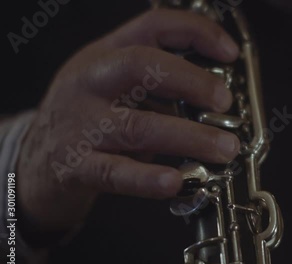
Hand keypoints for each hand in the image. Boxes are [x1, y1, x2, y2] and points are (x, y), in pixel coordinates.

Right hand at [17, 9, 239, 233]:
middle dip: (192, 80)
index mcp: (104, 56)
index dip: (196, 33)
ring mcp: (81, 124)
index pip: (153, 27)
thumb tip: (215, 102)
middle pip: (141, 65)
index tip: (229, 52)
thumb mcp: (114, 87)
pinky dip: (147, 178)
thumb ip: (156, 87)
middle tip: (224, 101)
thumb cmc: (88, 119)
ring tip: (223, 149)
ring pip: (137, 126)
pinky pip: (115, 172)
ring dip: (188, 137)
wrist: (34, 160)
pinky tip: (174, 181)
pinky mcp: (75, 166)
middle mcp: (90, 83)